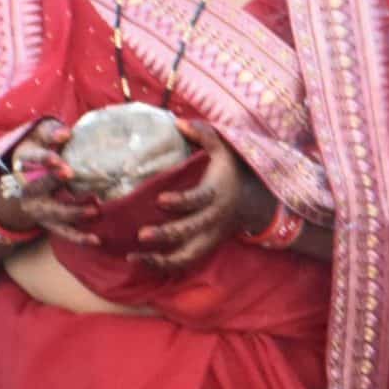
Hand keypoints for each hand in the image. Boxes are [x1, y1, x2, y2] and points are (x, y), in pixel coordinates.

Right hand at [0, 120, 98, 243]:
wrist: (21, 176)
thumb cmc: (37, 149)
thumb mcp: (38, 136)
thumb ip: (50, 132)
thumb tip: (65, 134)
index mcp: (22, 164)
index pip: (31, 159)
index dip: (44, 159)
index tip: (58, 159)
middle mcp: (25, 189)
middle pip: (38, 187)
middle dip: (53, 182)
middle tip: (70, 175)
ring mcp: (36, 208)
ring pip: (51, 212)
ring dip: (72, 212)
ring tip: (94, 210)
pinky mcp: (48, 221)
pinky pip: (63, 231)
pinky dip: (78, 237)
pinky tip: (96, 240)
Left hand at [135, 120, 267, 271]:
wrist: (254, 203)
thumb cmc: (232, 172)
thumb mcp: (225, 150)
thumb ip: (204, 134)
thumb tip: (178, 122)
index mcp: (216, 194)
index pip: (200, 200)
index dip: (182, 202)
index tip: (161, 199)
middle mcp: (213, 219)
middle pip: (191, 231)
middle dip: (167, 234)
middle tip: (142, 234)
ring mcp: (209, 237)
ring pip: (187, 255)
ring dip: (161, 260)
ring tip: (134, 257)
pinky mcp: (204, 247)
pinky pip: (184, 262)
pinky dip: (163, 266)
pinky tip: (140, 262)